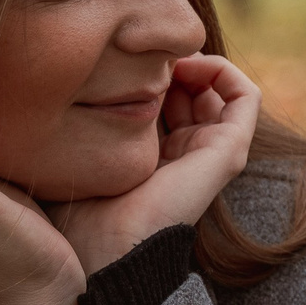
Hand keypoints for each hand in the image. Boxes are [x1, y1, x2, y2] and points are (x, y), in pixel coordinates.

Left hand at [51, 53, 259, 273]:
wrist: (106, 250)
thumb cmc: (77, 210)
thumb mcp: (73, 154)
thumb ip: (76, 125)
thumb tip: (60, 85)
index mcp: (154, 160)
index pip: (162, 101)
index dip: (144, 71)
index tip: (116, 62)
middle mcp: (186, 156)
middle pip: (192, 90)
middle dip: (170, 61)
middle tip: (141, 54)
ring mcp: (212, 153)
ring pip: (219, 89)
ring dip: (196, 60)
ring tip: (165, 56)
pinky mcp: (229, 150)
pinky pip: (245, 96)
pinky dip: (224, 69)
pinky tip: (188, 64)